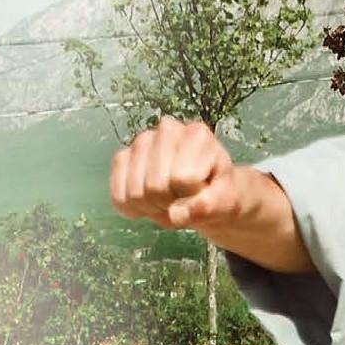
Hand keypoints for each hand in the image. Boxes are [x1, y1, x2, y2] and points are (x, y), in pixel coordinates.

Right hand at [110, 117, 242, 229]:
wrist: (205, 190)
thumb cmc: (217, 192)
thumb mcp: (226, 202)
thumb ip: (209, 207)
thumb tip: (177, 214)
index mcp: (197, 134)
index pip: (183, 179)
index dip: (192, 196)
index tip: (202, 191)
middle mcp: (167, 130)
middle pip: (156, 187)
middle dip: (170, 203)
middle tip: (184, 198)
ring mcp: (142, 142)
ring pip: (136, 194)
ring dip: (153, 208)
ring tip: (170, 198)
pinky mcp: (122, 158)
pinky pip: (118, 196)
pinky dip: (132, 210)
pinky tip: (149, 203)